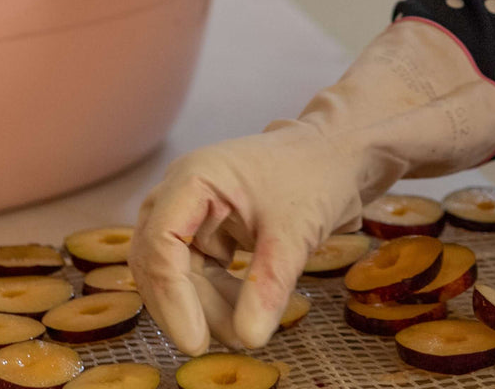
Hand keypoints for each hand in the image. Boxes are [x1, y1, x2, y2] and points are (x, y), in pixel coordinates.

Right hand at [131, 117, 376, 354]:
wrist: (334, 154)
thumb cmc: (314, 176)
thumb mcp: (294, 231)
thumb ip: (268, 284)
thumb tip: (248, 340)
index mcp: (193, 178)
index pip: (160, 243)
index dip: (172, 297)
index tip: (196, 341)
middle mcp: (181, 192)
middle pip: (160, 260)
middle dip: (187, 306)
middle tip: (224, 340)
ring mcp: (190, 210)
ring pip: (176, 271)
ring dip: (203, 305)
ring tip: (243, 331)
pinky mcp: (204, 228)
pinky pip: (196, 271)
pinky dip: (214, 296)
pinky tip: (243, 312)